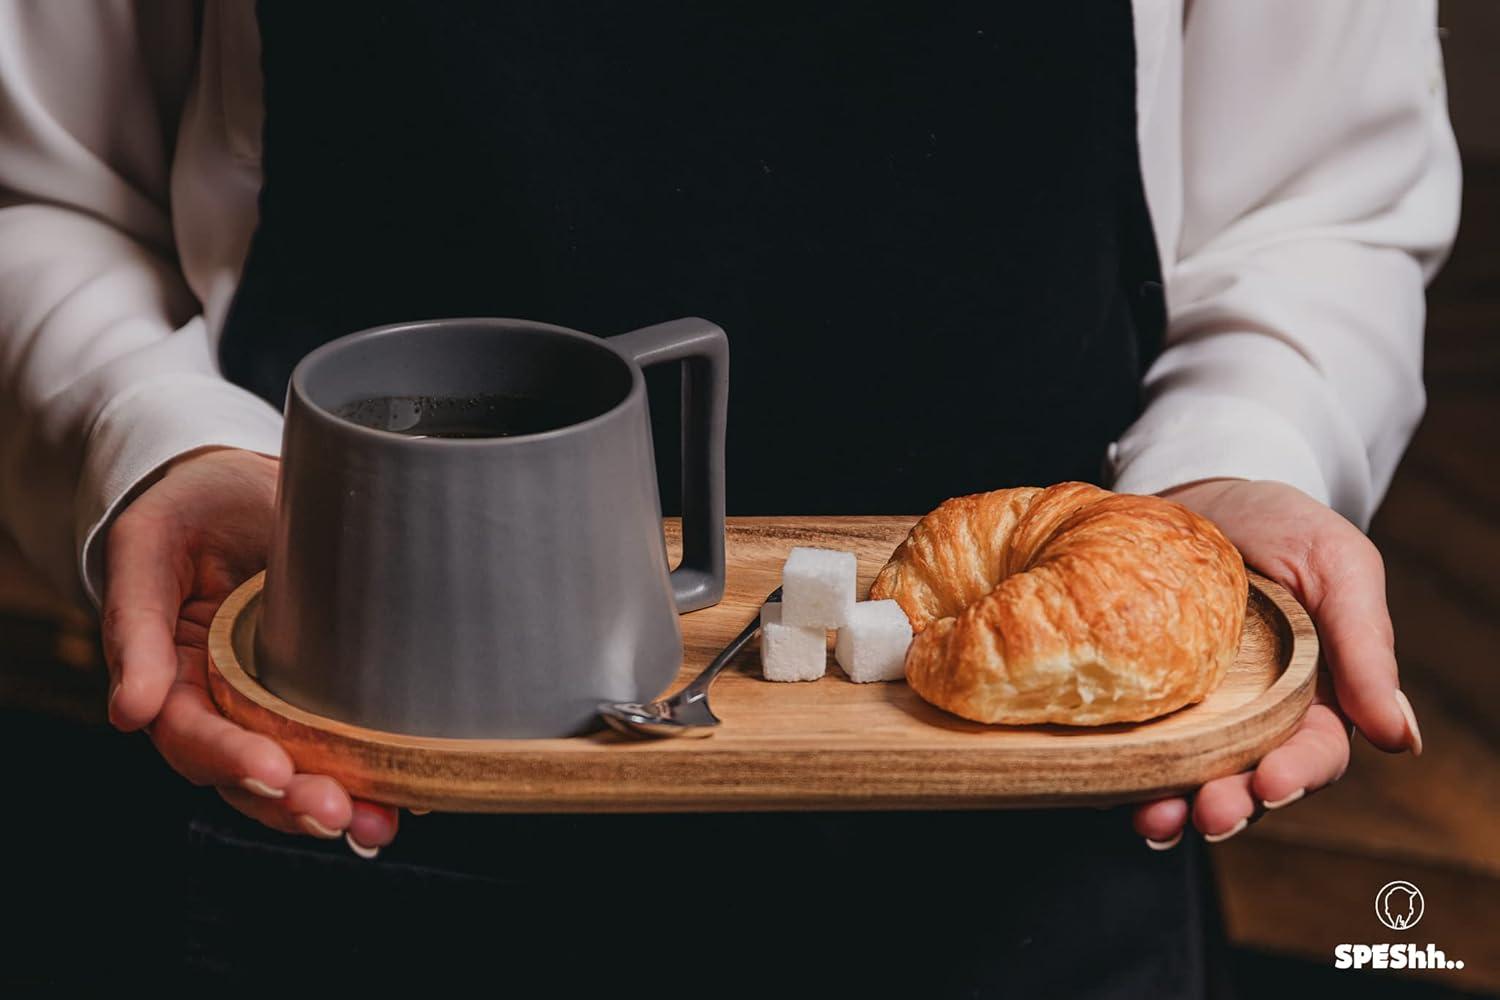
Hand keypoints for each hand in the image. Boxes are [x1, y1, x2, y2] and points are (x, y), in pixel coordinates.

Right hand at [102, 447, 402, 856]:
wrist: (248, 482)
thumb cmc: (189, 508)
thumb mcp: (148, 544)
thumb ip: (134, 623)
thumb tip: (131, 713)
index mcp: (173, 676)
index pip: (193, 736)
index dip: (230, 759)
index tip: (273, 773)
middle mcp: (224, 702)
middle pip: (249, 774)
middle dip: (291, 801)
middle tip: (336, 814)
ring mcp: (277, 702)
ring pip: (299, 775)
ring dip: (336, 808)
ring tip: (376, 825)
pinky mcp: (326, 692)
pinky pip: (345, 746)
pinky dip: (375, 777)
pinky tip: (410, 798)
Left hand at [1131, 478, 1420, 848]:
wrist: (1195, 492)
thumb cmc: (1280, 524)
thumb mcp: (1336, 565)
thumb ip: (1367, 645)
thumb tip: (1401, 739)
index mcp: (1316, 695)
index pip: (1316, 752)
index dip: (1298, 774)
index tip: (1272, 781)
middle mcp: (1257, 718)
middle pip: (1252, 782)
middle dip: (1235, 806)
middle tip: (1212, 814)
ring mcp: (1198, 715)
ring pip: (1194, 780)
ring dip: (1179, 809)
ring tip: (1160, 821)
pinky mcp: (1144, 703)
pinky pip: (1138, 753)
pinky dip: (1128, 782)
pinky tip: (1117, 796)